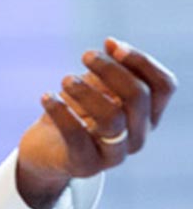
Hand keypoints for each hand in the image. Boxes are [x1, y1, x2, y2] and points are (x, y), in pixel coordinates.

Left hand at [16, 38, 177, 208]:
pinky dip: (61, 112)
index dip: (142, 61)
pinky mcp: (85, 165)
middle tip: (85, 55)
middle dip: (111, 70)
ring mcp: (114, 154)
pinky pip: (76, 137)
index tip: (111, 44)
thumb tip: (112, 43)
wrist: (45, 151)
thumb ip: (108, 68)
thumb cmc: (76, 112)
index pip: (163, 86)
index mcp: (146, 115)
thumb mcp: (94, 87)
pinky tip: (46, 96)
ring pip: (112, 118)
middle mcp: (137, 135)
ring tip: (65, 80)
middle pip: (139, 97)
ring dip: (87, 92)